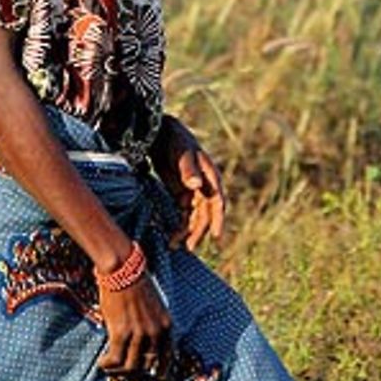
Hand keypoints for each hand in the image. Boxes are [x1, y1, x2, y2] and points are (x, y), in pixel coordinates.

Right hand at [97, 274, 171, 376]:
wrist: (123, 269)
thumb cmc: (135, 283)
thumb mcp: (153, 306)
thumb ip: (151, 325)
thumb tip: (140, 344)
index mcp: (167, 325)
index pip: (168, 357)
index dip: (159, 370)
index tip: (152, 376)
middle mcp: (156, 332)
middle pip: (148, 365)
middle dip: (136, 372)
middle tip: (123, 372)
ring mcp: (139, 334)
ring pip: (131, 366)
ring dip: (119, 371)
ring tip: (110, 367)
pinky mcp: (121, 333)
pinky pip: (115, 359)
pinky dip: (108, 365)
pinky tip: (102, 363)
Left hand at [150, 115, 225, 251]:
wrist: (162, 133)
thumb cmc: (176, 140)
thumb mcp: (182, 154)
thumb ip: (189, 169)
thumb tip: (196, 185)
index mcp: (210, 177)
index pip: (217, 201)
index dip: (218, 218)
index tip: (216, 234)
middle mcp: (205, 186)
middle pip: (205, 213)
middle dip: (198, 231)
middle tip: (189, 247)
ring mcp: (193, 191)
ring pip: (194, 216)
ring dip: (187, 231)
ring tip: (175, 246)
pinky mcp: (181, 193)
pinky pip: (184, 214)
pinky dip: (179, 225)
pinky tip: (171, 236)